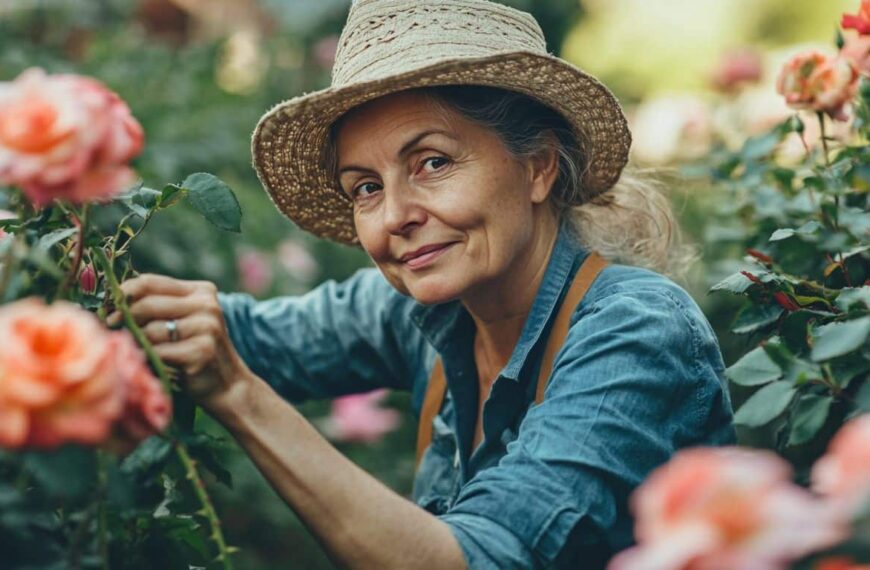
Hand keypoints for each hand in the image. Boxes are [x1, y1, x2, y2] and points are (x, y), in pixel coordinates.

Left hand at [106, 274, 251, 415]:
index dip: (122, 293)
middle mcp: (207, 305)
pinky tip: (152, 364)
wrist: (228, 385)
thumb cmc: (196, 352)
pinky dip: (148, 359)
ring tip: (141, 351)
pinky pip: (158, 352)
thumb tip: (110, 301)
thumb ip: (157, 306)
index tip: (106, 308)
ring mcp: (206, 327)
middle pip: (147, 304)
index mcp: (201, 291)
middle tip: (112, 328)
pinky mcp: (201, 350)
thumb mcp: (182, 321)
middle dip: (124, 318)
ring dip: (138, 343)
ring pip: (150, 330)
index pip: (150, 282)